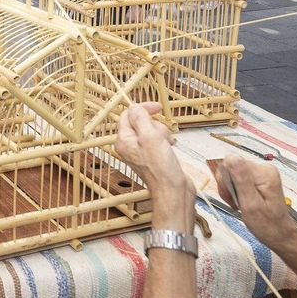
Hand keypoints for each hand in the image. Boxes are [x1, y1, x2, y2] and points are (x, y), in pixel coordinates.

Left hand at [116, 102, 194, 228]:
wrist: (172, 190)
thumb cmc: (161, 168)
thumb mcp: (150, 136)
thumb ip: (141, 118)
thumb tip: (135, 107)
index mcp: (124, 141)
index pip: (128, 114)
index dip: (143, 108)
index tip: (157, 108)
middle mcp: (130, 146)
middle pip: (141, 122)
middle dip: (155, 124)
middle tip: (161, 135)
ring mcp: (141, 152)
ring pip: (151, 131)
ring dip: (162, 133)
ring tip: (166, 144)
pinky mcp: (152, 157)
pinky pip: (158, 140)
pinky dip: (165, 141)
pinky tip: (169, 148)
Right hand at [221, 155, 296, 249]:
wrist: (279, 234)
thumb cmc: (267, 225)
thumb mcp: (250, 204)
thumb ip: (241, 180)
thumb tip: (232, 158)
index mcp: (263, 173)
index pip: (232, 162)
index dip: (226, 180)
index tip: (231, 195)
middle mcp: (264, 169)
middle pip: (232, 167)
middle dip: (227, 186)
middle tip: (235, 202)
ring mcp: (261, 174)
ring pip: (233, 173)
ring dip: (231, 189)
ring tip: (239, 204)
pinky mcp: (258, 179)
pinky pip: (239, 179)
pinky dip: (236, 191)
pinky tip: (241, 201)